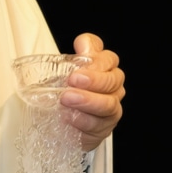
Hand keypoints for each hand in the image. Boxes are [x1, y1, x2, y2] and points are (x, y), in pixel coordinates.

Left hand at [60, 32, 125, 150]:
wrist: (59, 120)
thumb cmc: (62, 90)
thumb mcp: (59, 71)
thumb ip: (71, 58)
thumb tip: (82, 44)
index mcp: (102, 67)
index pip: (107, 57)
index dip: (97, 59)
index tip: (81, 61)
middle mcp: (111, 85)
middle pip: (112, 79)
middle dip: (93, 80)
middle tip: (72, 80)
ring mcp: (110, 107)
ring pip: (109, 104)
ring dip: (87, 101)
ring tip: (67, 99)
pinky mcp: (104, 128)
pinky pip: (99, 125)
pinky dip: (83, 120)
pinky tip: (70, 117)